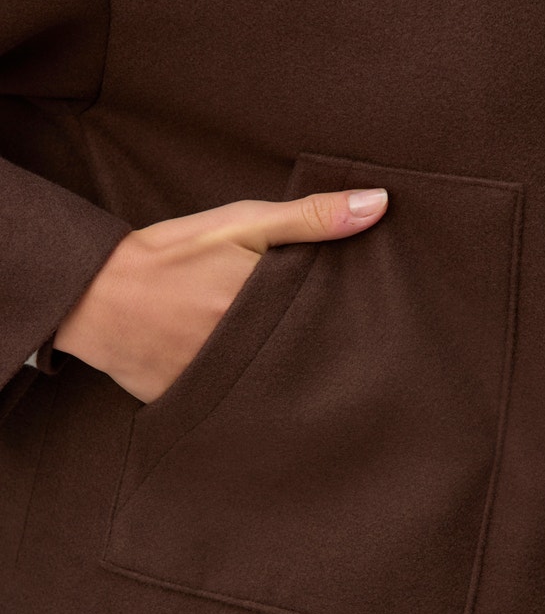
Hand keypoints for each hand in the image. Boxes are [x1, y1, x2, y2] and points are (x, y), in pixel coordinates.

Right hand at [54, 186, 388, 402]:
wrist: (96, 296)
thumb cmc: (172, 253)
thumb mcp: (242, 224)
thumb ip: (311, 217)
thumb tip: (379, 204)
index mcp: (266, 306)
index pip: (331, 323)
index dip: (352, 323)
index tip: (373, 324)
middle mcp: (248, 351)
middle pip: (309, 359)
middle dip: (326, 355)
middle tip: (356, 356)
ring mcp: (222, 385)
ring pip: (277, 388)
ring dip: (291, 379)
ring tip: (311, 375)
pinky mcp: (197, 407)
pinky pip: (239, 409)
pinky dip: (250, 398)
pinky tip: (259, 388)